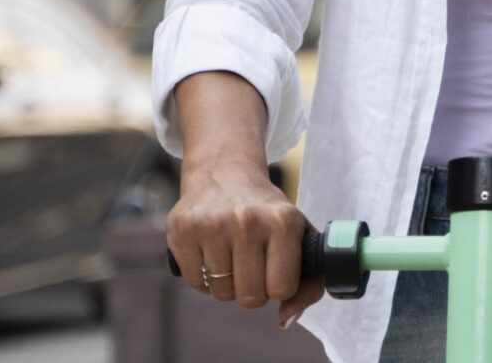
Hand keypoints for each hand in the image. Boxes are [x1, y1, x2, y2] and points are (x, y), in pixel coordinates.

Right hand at [165, 160, 324, 326]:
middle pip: (250, 298)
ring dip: (227, 283)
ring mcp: (211, 223)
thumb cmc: (266, 214)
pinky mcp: (182, 228)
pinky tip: (210, 251)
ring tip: (230, 254)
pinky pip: (196, 284)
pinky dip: (204, 277)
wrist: (224, 172)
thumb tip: (285, 320)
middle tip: (251, 262)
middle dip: (252, 289)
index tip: (274, 266)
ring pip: (222, 294)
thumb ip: (309, 284)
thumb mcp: (299, 236)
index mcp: (283, 221)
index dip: (277, 285)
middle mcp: (247, 220)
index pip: (282, 290)